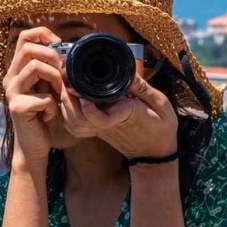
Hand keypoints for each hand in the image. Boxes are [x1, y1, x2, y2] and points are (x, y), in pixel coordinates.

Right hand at [2, 27, 65, 170]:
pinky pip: (43, 97)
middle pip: (28, 49)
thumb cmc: (42, 114)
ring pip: (35, 67)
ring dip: (55, 79)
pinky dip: (53, 107)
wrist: (33, 144)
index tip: (58, 45)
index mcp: (16, 70)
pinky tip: (49, 115)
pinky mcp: (17, 108)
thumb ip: (50, 69)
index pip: (23, 37)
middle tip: (62, 73)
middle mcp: (10, 78)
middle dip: (52, 57)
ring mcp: (11, 92)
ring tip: (58, 94)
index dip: (42, 34)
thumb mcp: (47, 87)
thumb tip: (65, 51)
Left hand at [60, 74, 178, 159]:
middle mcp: (107, 124)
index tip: (84, 96)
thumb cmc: (160, 127)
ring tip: (65, 85)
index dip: (88, 109)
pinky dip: (67, 114)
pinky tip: (68, 100)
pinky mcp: (96, 131)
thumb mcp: (161, 104)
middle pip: (78, 119)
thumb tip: (129, 74)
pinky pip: (75, 127)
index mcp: (123, 115)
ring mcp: (100, 129)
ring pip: (73, 124)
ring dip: (66, 106)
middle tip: (65, 79)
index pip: (100, 118)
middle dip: (68, 100)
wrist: (155, 152)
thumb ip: (144, 89)